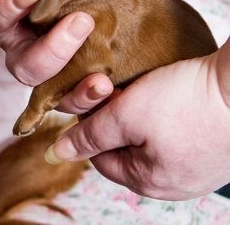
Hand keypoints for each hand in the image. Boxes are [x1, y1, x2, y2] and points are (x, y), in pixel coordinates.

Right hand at [0, 0, 112, 112]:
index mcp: (1, 16)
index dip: (6, 8)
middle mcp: (19, 46)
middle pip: (23, 65)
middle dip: (52, 49)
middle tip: (82, 22)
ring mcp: (44, 67)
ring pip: (50, 88)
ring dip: (75, 82)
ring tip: (101, 71)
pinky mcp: (68, 82)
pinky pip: (73, 99)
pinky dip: (89, 96)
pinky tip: (107, 85)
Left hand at [45, 39, 229, 199]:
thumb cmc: (187, 102)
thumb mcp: (126, 116)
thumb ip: (90, 136)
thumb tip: (56, 154)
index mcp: (148, 182)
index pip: (98, 156)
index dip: (91, 124)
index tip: (96, 98)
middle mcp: (174, 182)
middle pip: (124, 147)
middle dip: (116, 116)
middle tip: (122, 87)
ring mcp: (197, 166)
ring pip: (149, 137)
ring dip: (140, 111)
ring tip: (148, 88)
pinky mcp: (214, 145)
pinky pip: (176, 131)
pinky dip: (167, 111)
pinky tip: (172, 92)